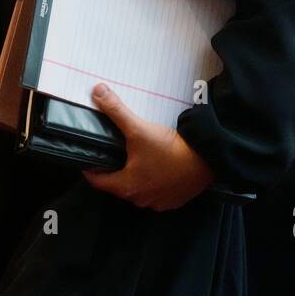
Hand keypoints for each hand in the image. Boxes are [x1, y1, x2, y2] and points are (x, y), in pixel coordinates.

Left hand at [81, 83, 216, 210]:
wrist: (206, 159)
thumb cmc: (171, 149)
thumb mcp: (138, 128)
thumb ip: (115, 111)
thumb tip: (97, 92)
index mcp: (126, 186)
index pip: (97, 181)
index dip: (90, 169)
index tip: (88, 158)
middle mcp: (140, 199)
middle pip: (117, 186)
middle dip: (113, 170)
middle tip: (112, 153)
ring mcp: (158, 202)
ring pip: (138, 190)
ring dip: (134, 177)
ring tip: (135, 159)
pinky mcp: (174, 200)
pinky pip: (156, 193)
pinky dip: (153, 183)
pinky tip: (157, 168)